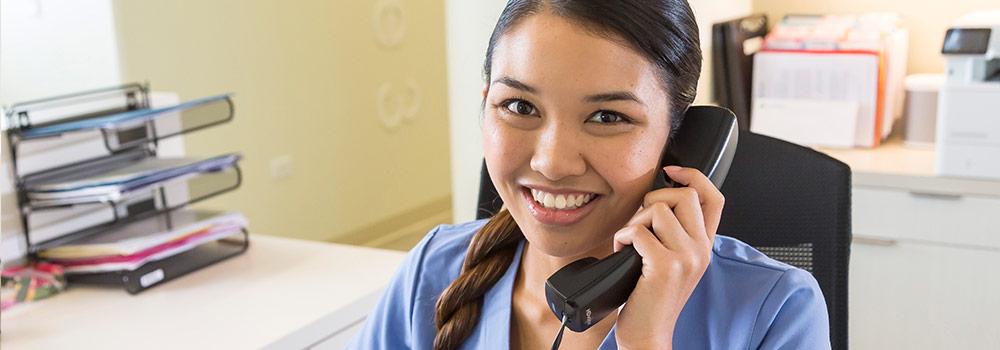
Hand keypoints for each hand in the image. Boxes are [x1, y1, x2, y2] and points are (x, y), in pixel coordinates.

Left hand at [612, 166, 724, 348]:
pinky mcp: (665, 267)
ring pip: (658, 210)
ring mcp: (686, 258)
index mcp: (704, 247)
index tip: (670, 171)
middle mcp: (700, 250)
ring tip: (631, 244)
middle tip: (641, 224)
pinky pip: (636, 231)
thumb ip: (674, 234)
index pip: (713, 198)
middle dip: (653, 200)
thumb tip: (656, 198)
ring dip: (634, 221)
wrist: (648, 335)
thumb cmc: (651, 299)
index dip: (693, 175)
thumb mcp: (673, 263)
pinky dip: (621, 238)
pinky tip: (622, 253)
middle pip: (683, 195)